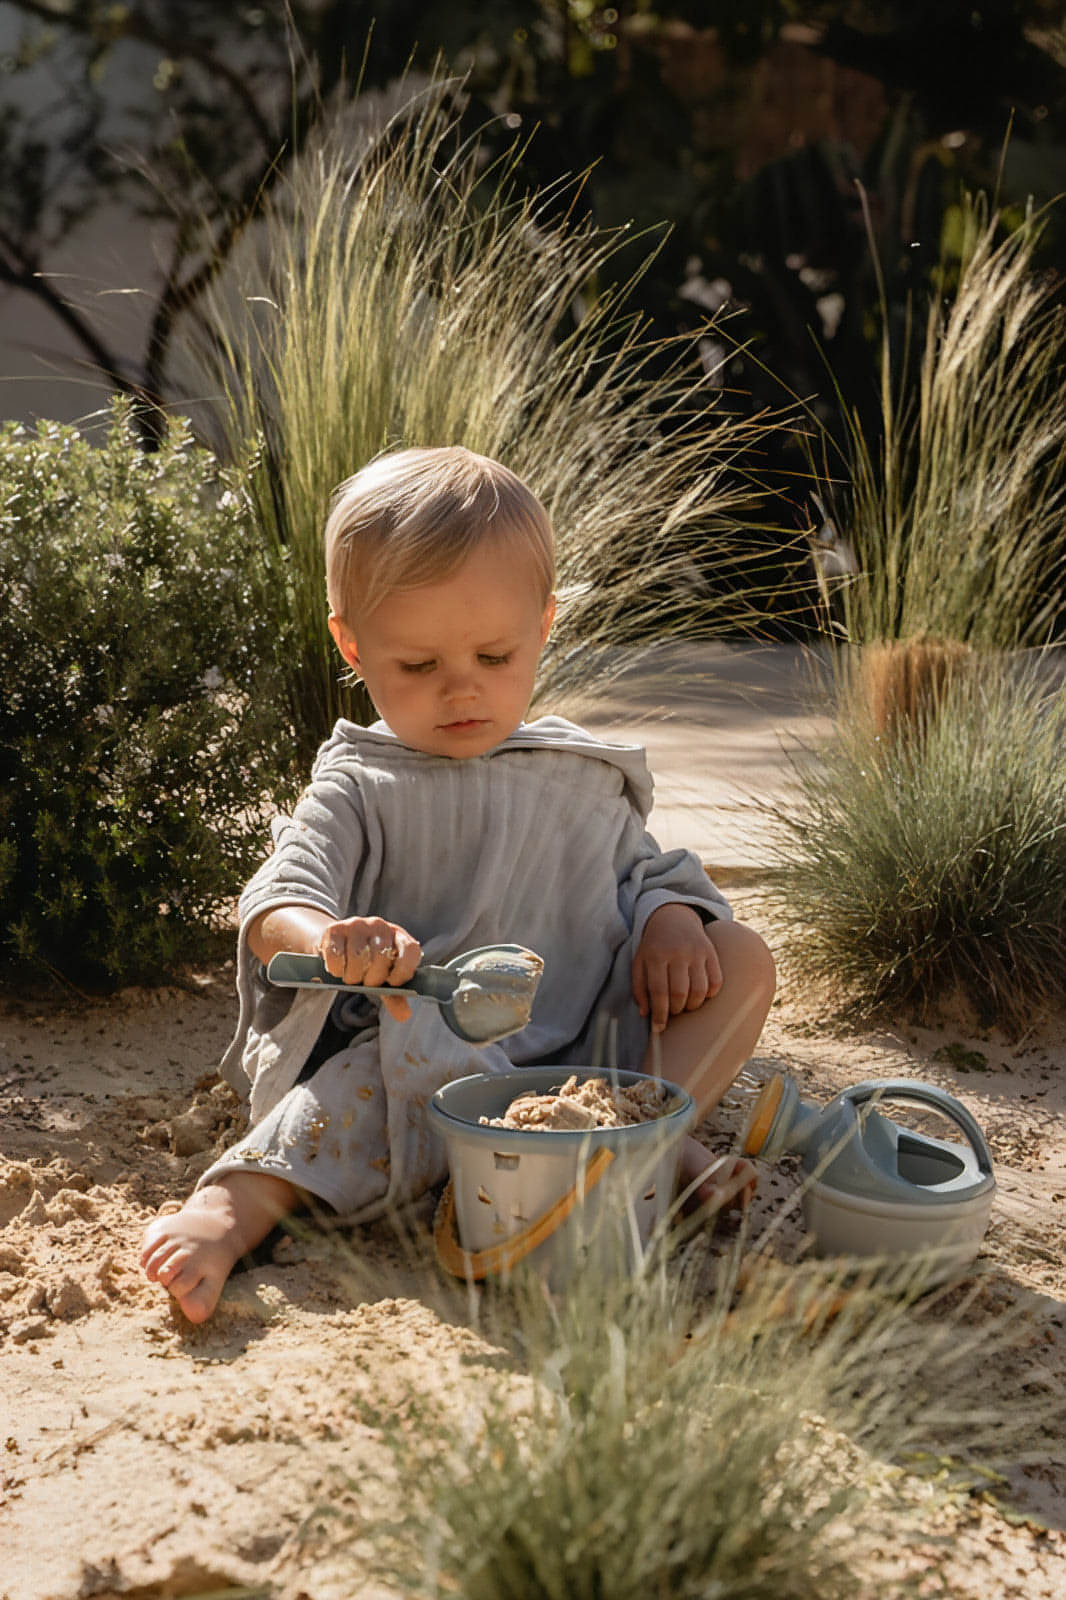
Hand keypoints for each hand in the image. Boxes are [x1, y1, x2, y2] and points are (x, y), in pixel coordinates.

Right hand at [317, 915, 421, 1022]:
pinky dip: (336, 969)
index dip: (403, 970)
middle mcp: (380, 926)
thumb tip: (404, 1015)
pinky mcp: (335, 929)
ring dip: (352, 976)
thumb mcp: (382, 977)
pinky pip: (336, 956)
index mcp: (398, 936)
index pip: (410, 950)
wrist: (335, 944)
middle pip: (381, 957)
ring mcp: (357, 925)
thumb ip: (394, 996)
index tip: (392, 983)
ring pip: (357, 957)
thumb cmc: (365, 963)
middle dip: (372, 978)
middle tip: (365, 981)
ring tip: (351, 975)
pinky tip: (338, 968)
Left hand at [632, 904, 721, 1033]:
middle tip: (673, 1011)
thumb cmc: (654, 947)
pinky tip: (700, 994)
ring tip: (685, 1004)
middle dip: (676, 1010)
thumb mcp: (639, 962)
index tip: (658, 1028)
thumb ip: (639, 988)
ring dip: (693, 1006)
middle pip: (679, 993)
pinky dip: (709, 994)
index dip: (659, 1015)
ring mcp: (696, 951)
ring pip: (699, 990)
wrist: (673, 918)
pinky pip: (716, 981)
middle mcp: (677, 952)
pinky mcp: (711, 952)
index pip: (658, 992)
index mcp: (655, 955)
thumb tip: (645, 1014)